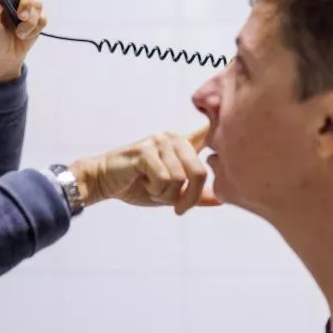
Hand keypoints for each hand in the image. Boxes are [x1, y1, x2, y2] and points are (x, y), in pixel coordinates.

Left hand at [0, 0, 46, 81]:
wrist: (1, 58)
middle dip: (26, 1)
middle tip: (20, 16)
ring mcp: (25, 7)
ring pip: (37, 3)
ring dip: (29, 21)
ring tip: (19, 33)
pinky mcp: (36, 19)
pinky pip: (43, 18)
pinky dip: (34, 29)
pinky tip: (24, 36)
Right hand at [70, 127, 219, 215]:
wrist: (104, 182)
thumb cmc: (137, 185)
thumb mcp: (170, 193)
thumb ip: (194, 194)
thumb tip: (221, 200)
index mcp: (183, 144)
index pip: (208, 134)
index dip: (221, 132)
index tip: (228, 123)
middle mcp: (174, 138)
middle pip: (199, 172)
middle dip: (191, 198)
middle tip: (178, 209)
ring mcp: (159, 142)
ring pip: (180, 179)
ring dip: (166, 194)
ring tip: (152, 189)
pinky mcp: (146, 150)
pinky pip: (164, 178)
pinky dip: (155, 190)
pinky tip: (144, 183)